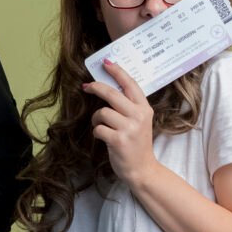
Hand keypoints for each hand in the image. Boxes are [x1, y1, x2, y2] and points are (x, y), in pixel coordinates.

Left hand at [83, 60, 157, 185]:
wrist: (142, 169)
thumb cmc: (137, 143)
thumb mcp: (139, 121)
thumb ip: (129, 106)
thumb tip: (107, 87)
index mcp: (145, 108)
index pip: (130, 84)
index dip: (117, 71)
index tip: (106, 62)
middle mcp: (139, 116)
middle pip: (112, 93)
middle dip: (96, 87)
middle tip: (86, 87)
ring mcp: (129, 128)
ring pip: (102, 112)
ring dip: (96, 118)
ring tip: (101, 125)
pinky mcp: (119, 140)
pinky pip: (98, 128)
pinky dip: (97, 132)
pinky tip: (103, 137)